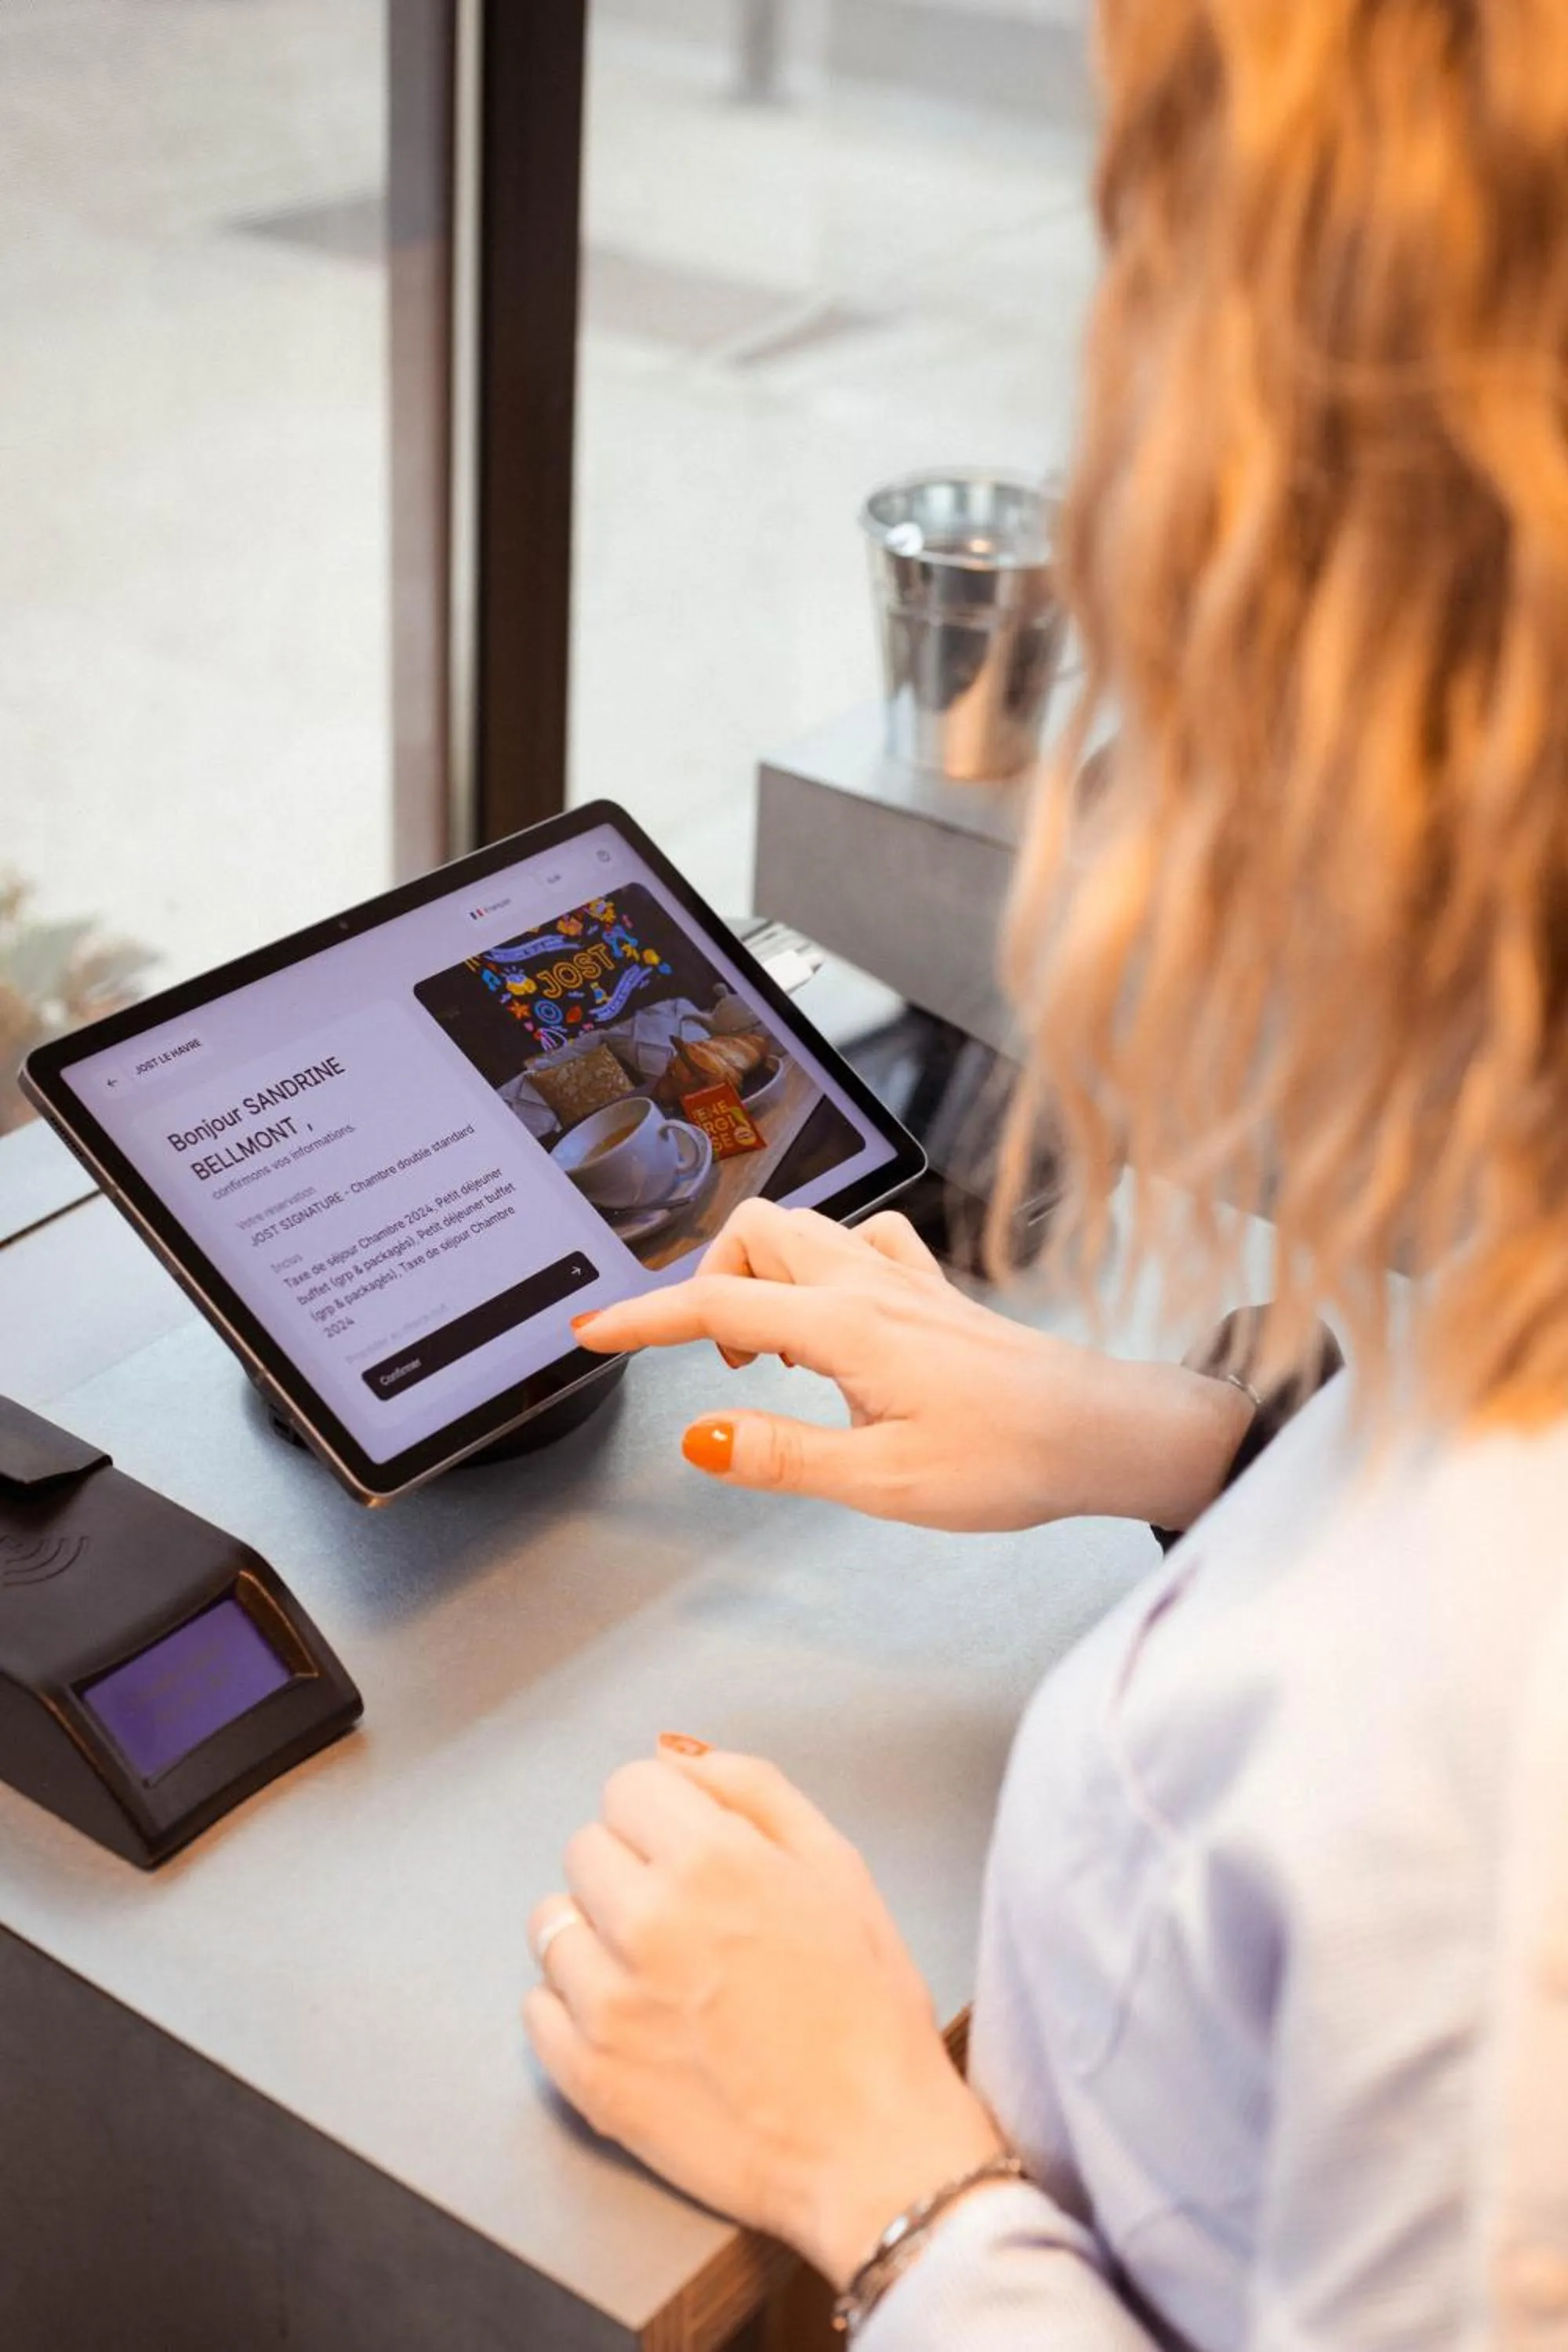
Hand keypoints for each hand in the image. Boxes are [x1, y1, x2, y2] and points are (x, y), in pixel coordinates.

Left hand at [524, 1740, 1003, 2287]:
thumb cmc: (866, 2006)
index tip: (695, 1854)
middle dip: (631, 1871)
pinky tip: (637, 2026)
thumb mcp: (837, 1866)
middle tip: (689, 1923)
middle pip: (585, 1848)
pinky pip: (536, 2007)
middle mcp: (647, 1921)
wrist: (870, 2148)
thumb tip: (672, 1754)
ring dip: (598, 1939)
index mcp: (712, 1859)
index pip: (627, 1787)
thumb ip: (752, 1790)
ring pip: (553, 1924)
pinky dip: (575, 2009)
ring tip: (663, 1978)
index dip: (666, 1817)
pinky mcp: (587, 2076)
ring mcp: (608, 2004)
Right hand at [571, 1199, 1252, 1531]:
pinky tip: (832, 1319)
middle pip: (753, 1236)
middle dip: (704, 1283)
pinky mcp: (934, 1294)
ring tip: (760, 1355)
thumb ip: (783, 1455)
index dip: (643, 1319)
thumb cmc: (1012, 1457)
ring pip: (802, 1232)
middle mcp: (870, 1287)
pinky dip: (822, 1268)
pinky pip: (861, 1244)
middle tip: (702, 1361)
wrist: (1104, 1433)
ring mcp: (905, 1282)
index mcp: (846, 1327)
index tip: (591, 1333)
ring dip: (759, 1274)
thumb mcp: (883, 1480)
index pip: (716, 1309)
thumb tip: (700, 1436)